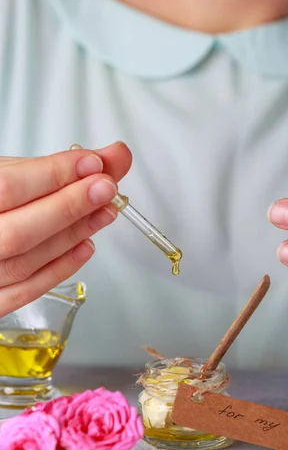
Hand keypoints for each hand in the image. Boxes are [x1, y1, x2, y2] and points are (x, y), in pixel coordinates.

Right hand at [0, 142, 131, 316]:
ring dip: (73, 235)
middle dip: (70, 207)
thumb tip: (115, 156)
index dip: (55, 175)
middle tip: (106, 188)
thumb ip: (58, 166)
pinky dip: (59, 269)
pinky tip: (85, 245)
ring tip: (103, 212)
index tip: (93, 163)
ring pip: (25, 263)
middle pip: (19, 231)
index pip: (8, 187)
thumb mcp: (9, 172)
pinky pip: (22, 292)